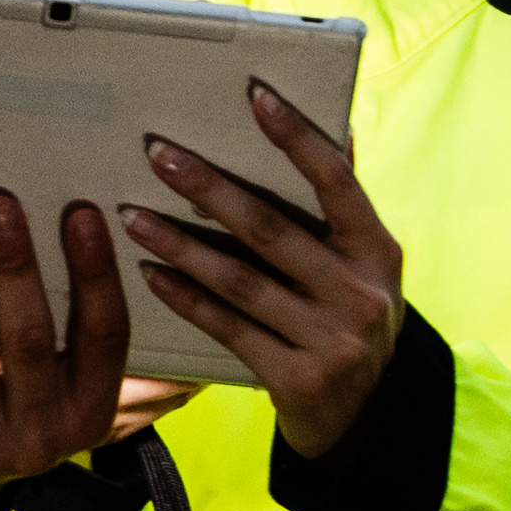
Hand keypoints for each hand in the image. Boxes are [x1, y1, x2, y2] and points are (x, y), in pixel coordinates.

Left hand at [0, 187, 136, 510]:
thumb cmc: (3, 406)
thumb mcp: (51, 387)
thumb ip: (69, 332)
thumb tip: (78, 223)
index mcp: (90, 414)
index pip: (105, 336)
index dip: (95, 273)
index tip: (80, 212)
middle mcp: (43, 440)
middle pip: (29, 338)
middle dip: (13, 264)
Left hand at [123, 87, 407, 459]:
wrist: (364, 415)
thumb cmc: (350, 315)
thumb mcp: (364, 264)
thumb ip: (344, 206)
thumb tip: (338, 128)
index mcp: (378, 250)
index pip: (337, 181)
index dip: (297, 137)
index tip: (254, 94)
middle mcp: (360, 293)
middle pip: (272, 230)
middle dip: (209, 187)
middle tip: (158, 153)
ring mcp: (331, 341)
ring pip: (241, 282)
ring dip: (180, 245)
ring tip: (132, 216)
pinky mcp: (297, 380)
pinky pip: (229, 329)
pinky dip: (187, 300)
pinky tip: (150, 275)